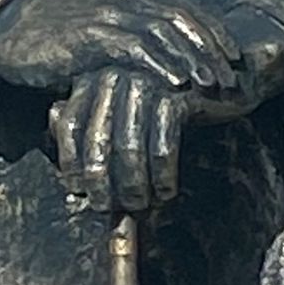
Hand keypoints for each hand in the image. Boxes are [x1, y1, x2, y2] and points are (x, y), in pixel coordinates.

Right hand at [0, 0, 238, 96]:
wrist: (12, 29)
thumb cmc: (59, 39)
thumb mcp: (104, 39)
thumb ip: (134, 48)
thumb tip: (167, 73)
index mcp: (134, 1)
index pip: (187, 11)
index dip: (214, 33)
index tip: (234, 58)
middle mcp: (127, 4)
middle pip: (183, 20)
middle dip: (211, 48)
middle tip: (231, 77)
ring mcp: (110, 17)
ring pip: (164, 32)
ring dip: (192, 58)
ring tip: (210, 83)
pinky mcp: (91, 35)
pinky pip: (133, 47)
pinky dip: (159, 63)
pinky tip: (175, 82)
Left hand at [51, 69, 193, 213]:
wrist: (216, 83)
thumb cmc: (161, 104)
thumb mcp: (118, 109)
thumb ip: (88, 125)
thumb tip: (67, 168)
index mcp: (93, 77)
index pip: (70, 124)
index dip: (70, 162)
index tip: (77, 190)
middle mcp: (116, 76)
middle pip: (97, 139)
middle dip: (101, 182)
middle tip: (106, 208)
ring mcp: (148, 84)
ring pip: (129, 147)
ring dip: (132, 185)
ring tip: (137, 205)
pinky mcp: (180, 98)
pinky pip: (163, 147)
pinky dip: (162, 176)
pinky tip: (165, 192)